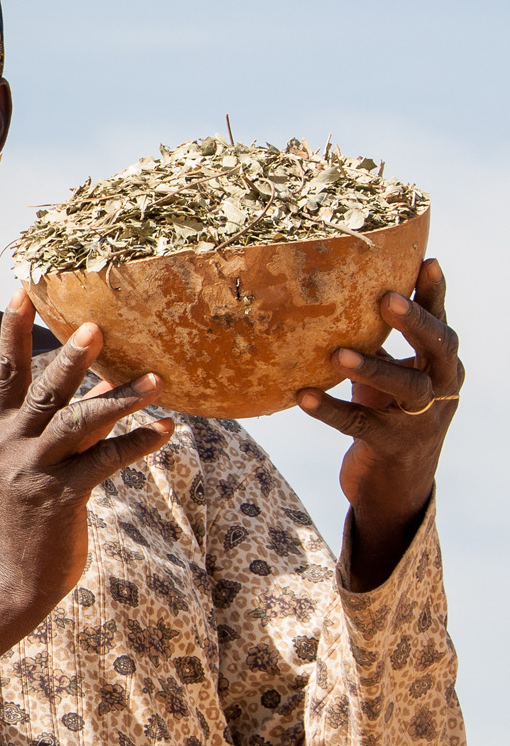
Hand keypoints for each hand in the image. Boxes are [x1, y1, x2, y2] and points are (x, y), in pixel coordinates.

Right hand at [0, 289, 176, 604]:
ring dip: (119, 397)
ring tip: (156, 378)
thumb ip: (63, 421)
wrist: (17, 576)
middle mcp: (8, 445)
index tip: (23, 290)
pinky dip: (139, 443)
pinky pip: (106, 461)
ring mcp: (33, 471)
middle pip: (42, 390)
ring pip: (77, 421)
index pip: (5, 372)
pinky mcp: (61, 497)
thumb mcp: (33, 461)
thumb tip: (104, 382)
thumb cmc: (31, 513)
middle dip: (70, 357)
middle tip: (95, 326)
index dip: (14, 331)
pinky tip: (167, 429)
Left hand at [297, 258, 461, 588]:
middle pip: (439, 348)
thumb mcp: (390, 373)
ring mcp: (423, 420)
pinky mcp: (393, 446)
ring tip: (336, 354)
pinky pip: (360, 424)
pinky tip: (303, 397)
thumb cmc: (386, 413)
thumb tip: (340, 292)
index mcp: (442, 365)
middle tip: (386, 299)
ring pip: (406, 388)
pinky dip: (332, 410)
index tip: (427, 262)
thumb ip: (379, 340)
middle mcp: (442, 388)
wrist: (394, 484)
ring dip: (372, 367)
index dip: (435, 294)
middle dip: (415, 322)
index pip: (441, 323)